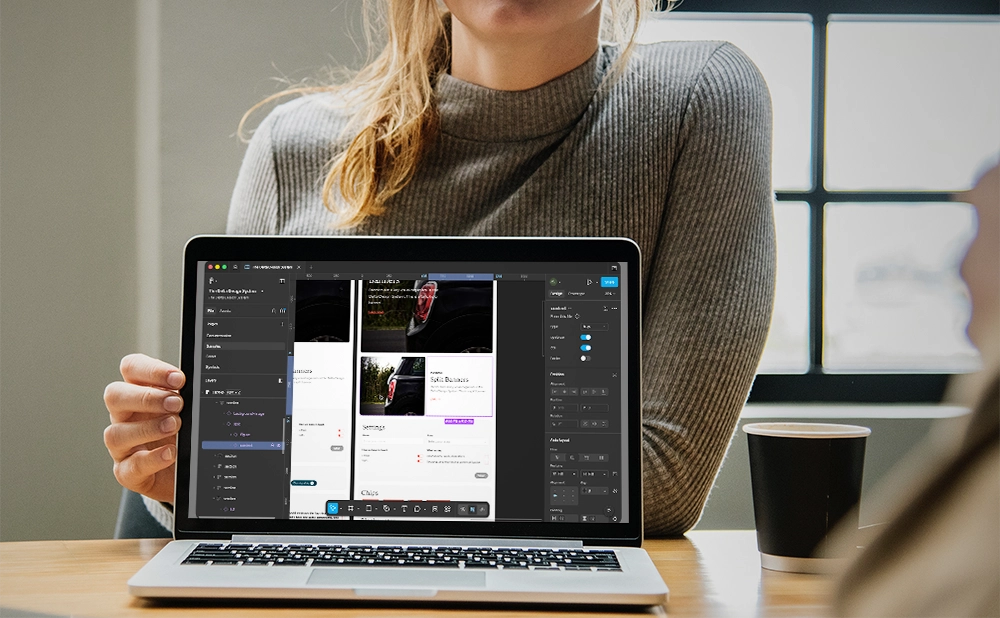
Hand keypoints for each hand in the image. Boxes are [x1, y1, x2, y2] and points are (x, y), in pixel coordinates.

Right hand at [103, 353, 184, 503]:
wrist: (186, 469)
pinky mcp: (127, 472)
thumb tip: (197, 387)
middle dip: (147, 398)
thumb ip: (187, 396)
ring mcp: (122, 445)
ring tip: (175, 426)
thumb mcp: (187, 410)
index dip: (150, 370)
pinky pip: (131, 466)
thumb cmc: (183, 433)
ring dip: (148, 428)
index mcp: (138, 392)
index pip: (131, 368)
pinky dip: (151, 459)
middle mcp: (124, 416)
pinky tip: (170, 453)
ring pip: (116, 433)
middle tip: (177, 403)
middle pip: (115, 396)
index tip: (178, 379)